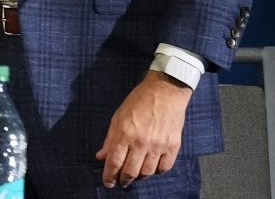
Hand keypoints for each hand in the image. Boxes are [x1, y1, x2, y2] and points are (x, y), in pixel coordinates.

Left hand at [95, 70, 191, 188]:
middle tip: (121, 182)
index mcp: (125, 133)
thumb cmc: (139, 101)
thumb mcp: (118, 116)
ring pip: (147, 172)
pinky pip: (164, 168)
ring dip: (139, 176)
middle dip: (123, 180)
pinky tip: (151, 167)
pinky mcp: (173, 146)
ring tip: (135, 173)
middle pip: (130, 171)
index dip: (109, 176)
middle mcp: (141, 141)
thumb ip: (110, 139)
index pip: (114, 162)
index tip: (108, 182)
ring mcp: (158, 145)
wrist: (165, 91)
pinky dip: (156, 171)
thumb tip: (101, 156)